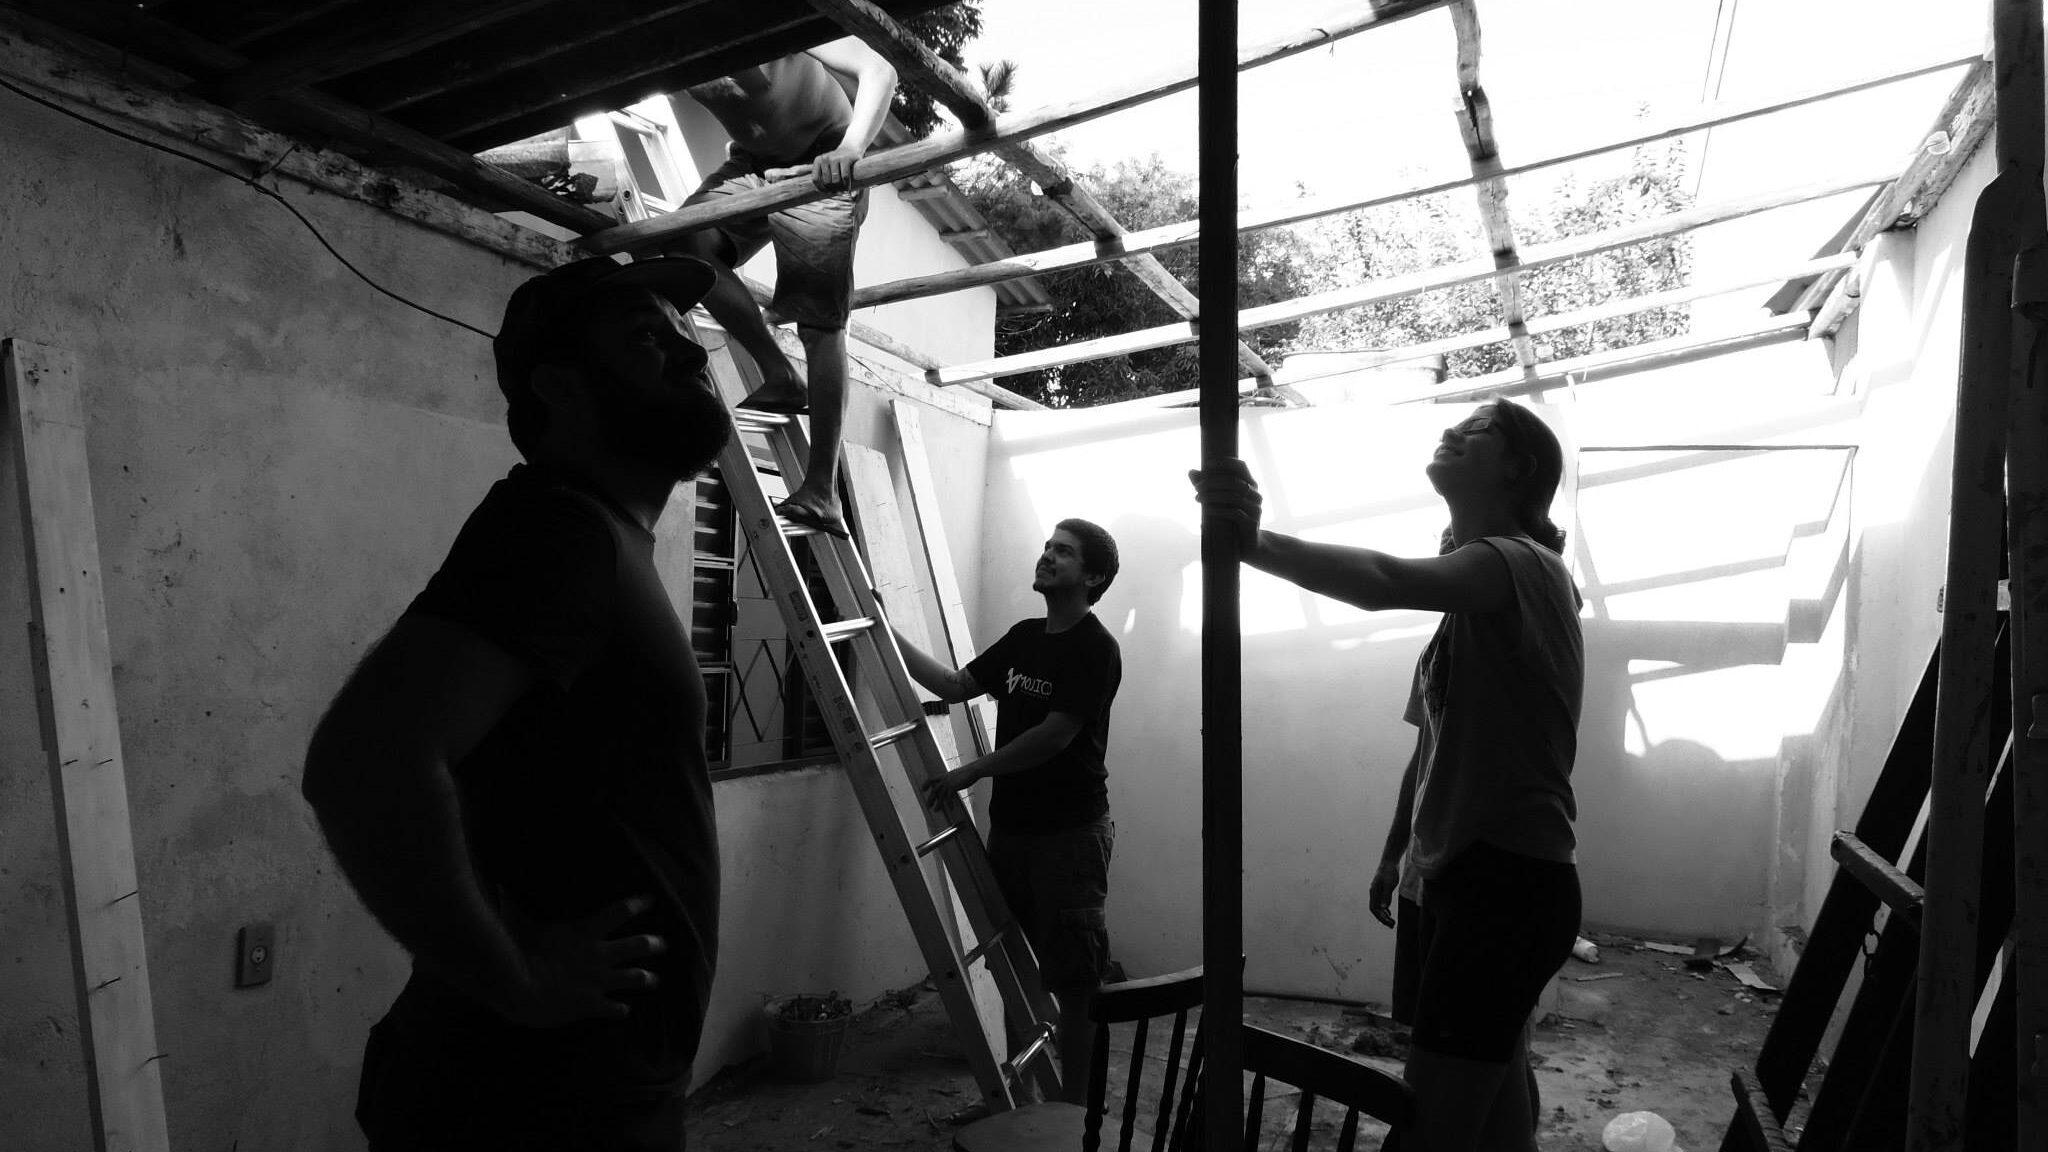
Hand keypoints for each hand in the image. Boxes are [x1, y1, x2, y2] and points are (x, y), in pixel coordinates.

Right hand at [496, 896, 666, 1027]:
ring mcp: (598, 981)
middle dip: (652, 944)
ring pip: (633, 978)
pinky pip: (613, 1008)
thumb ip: (513, 901)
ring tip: (655, 980)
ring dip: (646, 979)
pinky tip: (626, 1011)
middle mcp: (598, 955)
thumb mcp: (517, 920)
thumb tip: (499, 881)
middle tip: (663, 943)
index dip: (637, 905)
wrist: (521, 987)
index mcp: (585, 932)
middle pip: (635, 946)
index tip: (651, 900)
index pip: (619, 912)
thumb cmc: (518, 950)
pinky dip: (620, 1010)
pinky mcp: (591, 1004)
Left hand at [808, 145, 862, 190]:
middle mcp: (825, 158)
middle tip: (838, 191)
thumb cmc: (837, 161)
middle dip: (833, 189)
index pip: (815, 180)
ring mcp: (835, 158)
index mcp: (818, 160)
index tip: (828, 192)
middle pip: (827, 182)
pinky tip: (848, 187)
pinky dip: (847, 184)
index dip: (821, 189)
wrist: (850, 149)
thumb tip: (808, 182)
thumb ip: (817, 173)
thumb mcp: (825, 165)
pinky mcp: (845, 159)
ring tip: (843, 190)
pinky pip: (845, 177)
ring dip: (840, 188)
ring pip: (836, 180)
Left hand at [920, 765, 979, 808]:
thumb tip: (951, 786)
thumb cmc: (967, 773)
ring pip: (940, 795)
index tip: (923, 789)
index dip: (926, 784)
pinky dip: (950, 804)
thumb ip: (951, 780)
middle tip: (928, 805)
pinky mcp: (952, 787)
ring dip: (938, 804)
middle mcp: (944, 779)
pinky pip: (949, 798)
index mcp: (944, 775)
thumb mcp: (956, 776)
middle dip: (931, 798)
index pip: (931, 779)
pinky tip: (951, 809)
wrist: (972, 771)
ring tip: (936, 810)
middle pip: (934, 790)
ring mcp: (948, 783)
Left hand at [1188, 458, 1262, 553]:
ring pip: (1234, 497)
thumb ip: (1207, 486)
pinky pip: (1234, 513)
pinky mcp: (1252, 524)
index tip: (1207, 464)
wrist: (1247, 546)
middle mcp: (1255, 495)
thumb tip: (1191, 471)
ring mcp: (1255, 509)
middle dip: (1213, 482)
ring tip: (1197, 498)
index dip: (1225, 462)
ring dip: (1213, 496)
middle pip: (1234, 482)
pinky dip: (1218, 510)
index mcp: (1250, 485)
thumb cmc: (1231, 520)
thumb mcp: (1219, 501)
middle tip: (1196, 487)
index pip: (1241, 467)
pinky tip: (1206, 511)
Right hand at [1368, 860, 1399, 928]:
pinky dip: (1384, 910)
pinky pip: (1380, 903)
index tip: (1389, 923)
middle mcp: (1373, 893)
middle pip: (1375, 910)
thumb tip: (1383, 908)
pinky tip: (1389, 913)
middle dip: (1383, 919)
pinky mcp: (1381, 890)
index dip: (1381, 917)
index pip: (1374, 909)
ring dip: (1384, 915)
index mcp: (1374, 892)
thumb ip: (1386, 896)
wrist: (1389, 861)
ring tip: (1392, 922)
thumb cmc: (1390, 871)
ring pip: (1378, 907)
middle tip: (1393, 926)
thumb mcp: (1389, 884)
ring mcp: (1377, 892)